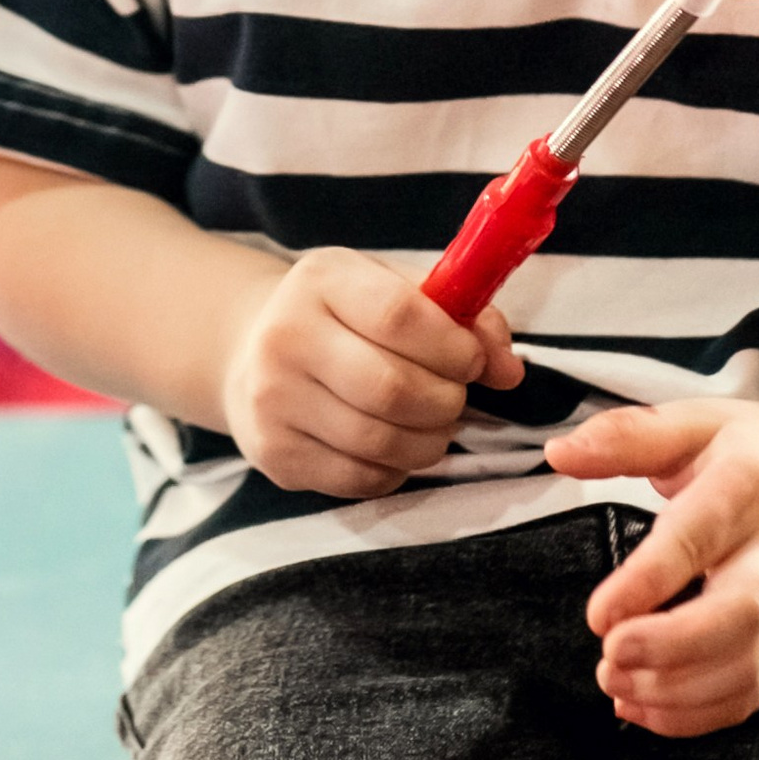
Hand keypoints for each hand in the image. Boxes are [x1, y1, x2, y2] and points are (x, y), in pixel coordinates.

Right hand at [220, 249, 522, 498]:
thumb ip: (460, 317)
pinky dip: (396, 469)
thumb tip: (510, 370)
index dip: (453, 346)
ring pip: (379, 441)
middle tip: (455, 398)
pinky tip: (396, 446)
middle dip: (446, 401)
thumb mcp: (392, 289)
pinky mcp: (275, 455)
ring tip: (434, 425)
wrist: (249, 351)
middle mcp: (286, 337)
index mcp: (322, 280)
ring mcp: (273, 401)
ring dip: (430, 441)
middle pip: (392, 388)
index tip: (473, 361)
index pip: (400, 316)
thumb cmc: (341, 316)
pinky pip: (360, 479)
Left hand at [549, 396, 758, 736]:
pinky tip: (642, 704)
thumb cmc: (757, 454)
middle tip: (610, 655)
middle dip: (672, 647)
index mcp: (747, 488)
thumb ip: (624, 437)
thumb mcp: (693, 423)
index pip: (699, 540)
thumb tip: (560, 453)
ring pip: (747, 669)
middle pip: (741, 616)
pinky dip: (694, 717)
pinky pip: (748, 696)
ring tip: (614, 680)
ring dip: (675, 691)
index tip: (599, 613)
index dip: (647, 583)